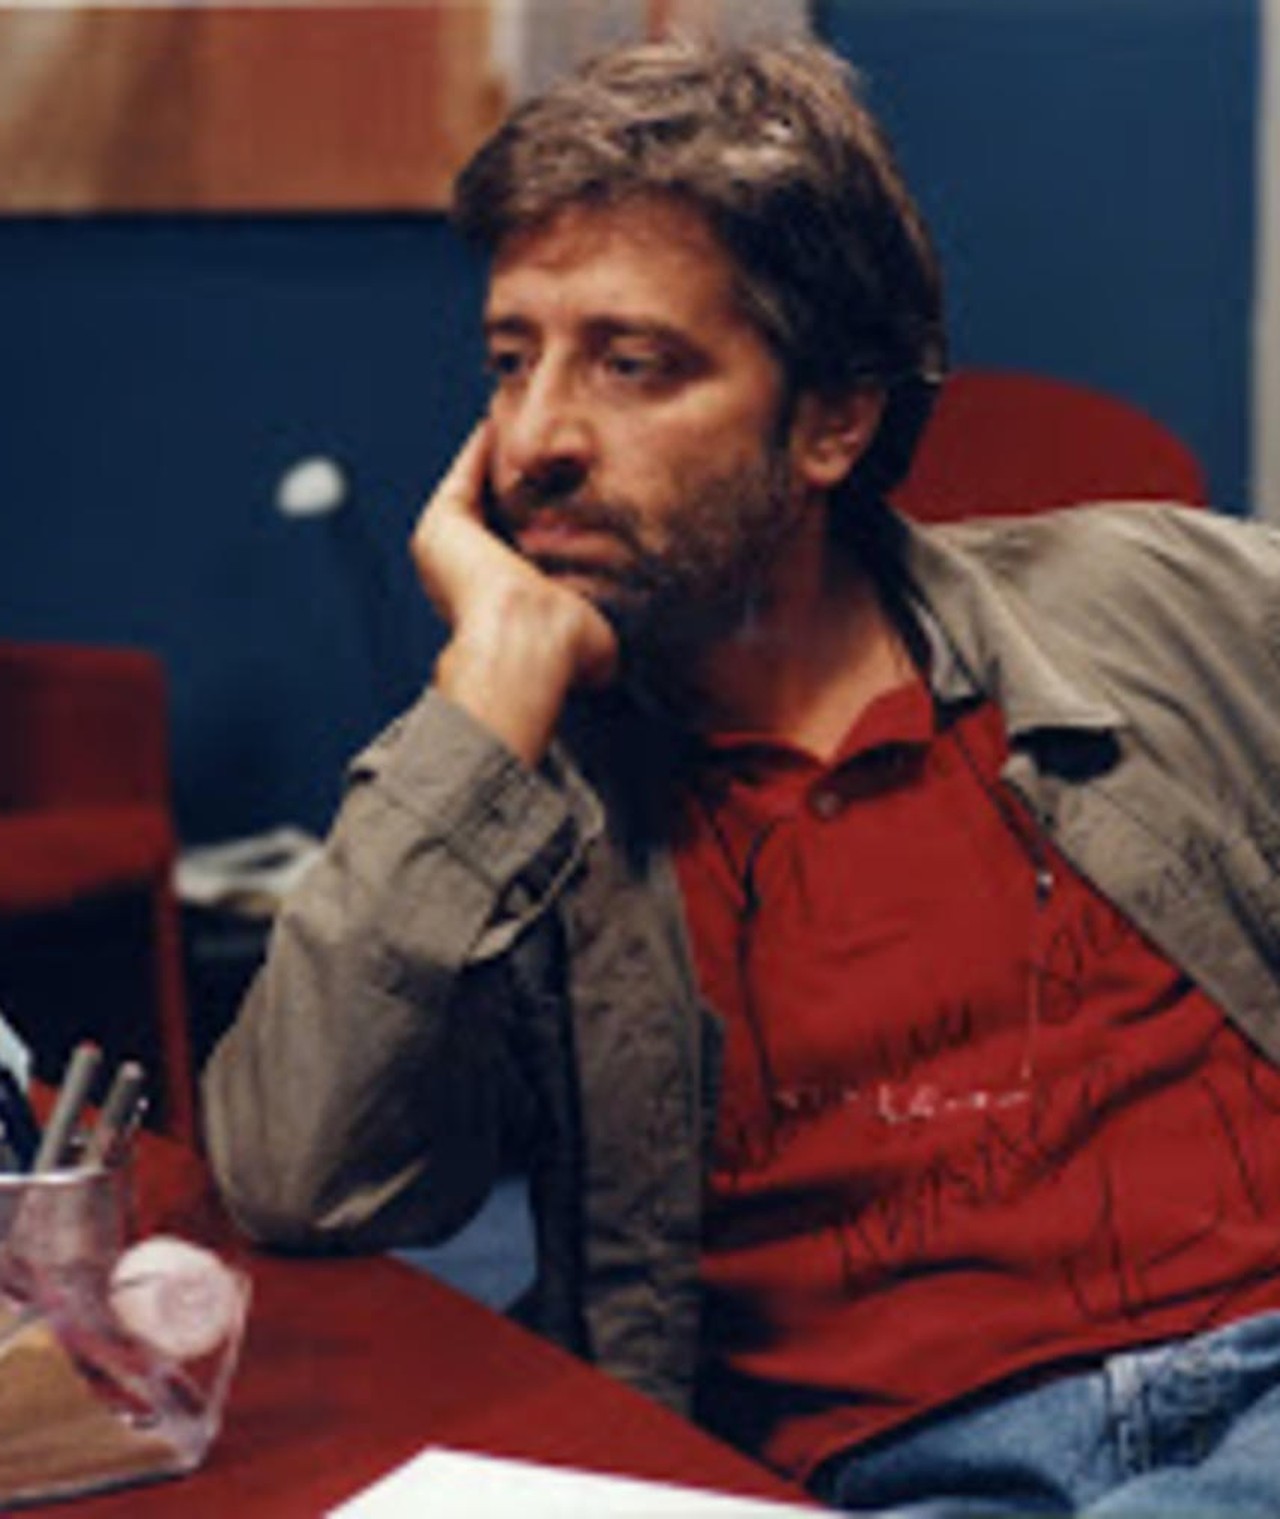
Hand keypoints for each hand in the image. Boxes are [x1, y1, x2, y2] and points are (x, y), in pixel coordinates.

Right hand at [410, 423, 619, 763]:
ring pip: (475, 490)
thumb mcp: (595, 634)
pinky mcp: (444, 523)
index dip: (541, 521)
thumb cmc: (566, 653)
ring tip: (524, 423)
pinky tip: (506, 422)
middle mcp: (467, 577)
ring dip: (499, 459)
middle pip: (494, 516)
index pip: (520, 550)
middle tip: (544, 450)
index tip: (568, 493)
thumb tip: (627, 632)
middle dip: (518, 485)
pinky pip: (465, 473)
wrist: (532, 644)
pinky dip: (483, 448)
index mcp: (500, 603)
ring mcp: (450, 548)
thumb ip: (600, 621)